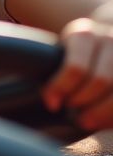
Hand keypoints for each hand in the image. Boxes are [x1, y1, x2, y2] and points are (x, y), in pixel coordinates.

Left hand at [43, 5, 112, 130]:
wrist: (110, 34)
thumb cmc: (79, 51)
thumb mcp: (65, 49)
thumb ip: (56, 66)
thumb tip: (49, 100)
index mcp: (84, 35)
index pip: (75, 67)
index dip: (62, 88)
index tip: (51, 104)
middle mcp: (109, 40)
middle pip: (101, 81)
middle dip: (85, 102)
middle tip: (74, 117)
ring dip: (103, 112)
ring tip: (88, 121)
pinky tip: (106, 120)